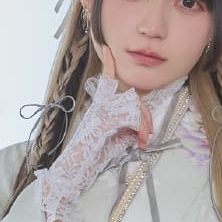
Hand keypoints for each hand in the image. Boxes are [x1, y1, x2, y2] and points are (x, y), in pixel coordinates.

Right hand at [34, 45, 152, 221]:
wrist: (73, 172)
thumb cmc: (92, 159)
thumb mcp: (114, 140)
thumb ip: (126, 129)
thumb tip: (141, 128)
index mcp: (99, 107)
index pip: (106, 80)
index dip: (109, 64)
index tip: (108, 49)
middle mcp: (99, 106)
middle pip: (130, 95)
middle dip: (145, 113)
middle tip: (148, 133)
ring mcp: (100, 112)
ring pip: (132, 105)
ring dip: (144, 123)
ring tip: (144, 140)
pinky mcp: (103, 122)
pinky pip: (130, 116)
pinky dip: (140, 129)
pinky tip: (141, 141)